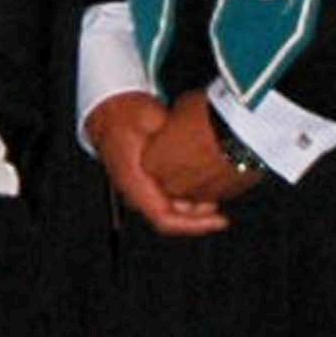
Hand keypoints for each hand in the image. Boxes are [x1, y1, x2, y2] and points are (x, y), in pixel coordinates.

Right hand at [87, 94, 234, 239]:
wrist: (110, 112)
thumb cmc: (125, 115)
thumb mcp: (150, 118)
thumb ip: (172, 135)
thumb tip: (198, 146)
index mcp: (134, 183)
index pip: (165, 219)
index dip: (195, 224)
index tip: (220, 219)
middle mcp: (138, 192)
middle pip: (174, 218)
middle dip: (202, 216)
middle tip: (225, 204)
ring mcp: (144, 189)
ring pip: (175, 210)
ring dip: (199, 206)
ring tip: (220, 192)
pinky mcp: (151, 183)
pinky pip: (174, 199)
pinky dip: (193, 195)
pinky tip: (209, 184)